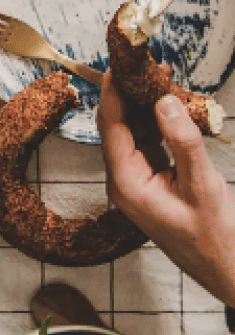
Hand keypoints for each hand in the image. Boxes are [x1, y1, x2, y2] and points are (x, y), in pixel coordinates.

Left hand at [97, 69, 234, 305]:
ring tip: (156, 77)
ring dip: (142, 108)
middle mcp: (124, 182)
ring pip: (132, 135)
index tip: (115, 65)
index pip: (111, 128)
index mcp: (127, 184)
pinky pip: (146, 146)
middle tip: (140, 65)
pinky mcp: (149, 183)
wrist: (224, 269)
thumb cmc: (214, 235)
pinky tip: (167, 107)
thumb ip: (183, 142)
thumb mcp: (202, 185)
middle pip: (117, 128)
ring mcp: (136, 183)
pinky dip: (155, 125)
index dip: (112, 94)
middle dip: (128, 95)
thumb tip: (163, 102)